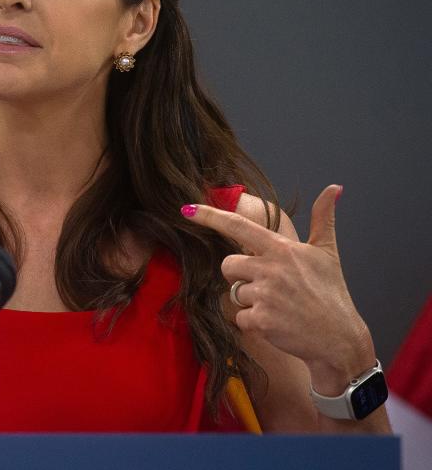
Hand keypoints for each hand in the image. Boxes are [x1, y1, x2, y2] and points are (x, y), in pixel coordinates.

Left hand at [183, 185, 373, 390]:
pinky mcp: (261, 320)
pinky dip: (253, 323)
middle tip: (269, 287)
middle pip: (228, 264)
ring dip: (250, 301)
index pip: (238, 226)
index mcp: (283, 249)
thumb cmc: (331, 293)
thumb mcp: (328, 253)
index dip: (210, 216)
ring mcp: (266, 295)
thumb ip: (323, 219)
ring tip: (278, 306)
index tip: (187, 209)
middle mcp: (272, 268)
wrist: (340, 339)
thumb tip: (334, 188)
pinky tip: (276, 324)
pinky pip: (239, 317)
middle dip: (240, 276)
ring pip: (234, 292)